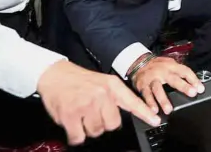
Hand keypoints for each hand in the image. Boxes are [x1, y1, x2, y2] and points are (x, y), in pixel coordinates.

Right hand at [37, 60, 159, 145]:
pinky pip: (79, 136)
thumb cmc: (80, 81)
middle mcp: (101, 94)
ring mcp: (86, 105)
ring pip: (96, 131)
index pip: (132, 102)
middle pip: (113, 124)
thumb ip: (116, 98)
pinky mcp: (71, 115)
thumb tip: (129, 115)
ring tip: (81, 114)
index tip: (155, 120)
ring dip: (88, 128)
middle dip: (103, 123)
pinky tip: (72, 122)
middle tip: (93, 113)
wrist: (55, 74)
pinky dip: (75, 134)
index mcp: (111, 86)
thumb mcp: (103, 83)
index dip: (144, 113)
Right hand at [131, 56, 203, 114]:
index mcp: (171, 66)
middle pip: (173, 79)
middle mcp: (162, 71)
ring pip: (157, 89)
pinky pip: (146, 95)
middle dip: (183, 86)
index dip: (193, 79)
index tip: (200, 89)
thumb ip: (181, 74)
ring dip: (163, 100)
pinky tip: (153, 111)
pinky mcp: (143, 86)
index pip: (185, 71)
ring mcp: (152, 79)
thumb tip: (197, 85)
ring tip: (169, 110)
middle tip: (192, 93)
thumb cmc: (158, 66)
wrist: (139, 62)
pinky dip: (149, 103)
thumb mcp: (170, 65)